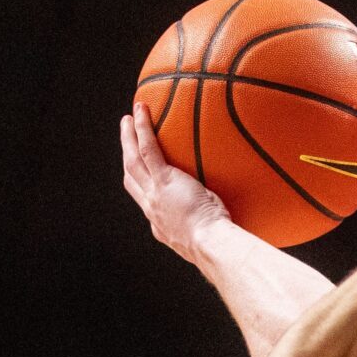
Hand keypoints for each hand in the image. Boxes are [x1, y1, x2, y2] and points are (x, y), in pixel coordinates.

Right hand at [121, 102, 230, 256]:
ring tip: (128, 119)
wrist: (211, 244)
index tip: (142, 174)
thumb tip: (229, 216)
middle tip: (126, 139)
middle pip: (132, 177)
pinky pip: (148, 149)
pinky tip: (141, 111)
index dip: (139, 184)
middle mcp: (152, 208)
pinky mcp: (163, 181)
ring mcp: (155, 193)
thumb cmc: (218, 244)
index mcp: (160, 223)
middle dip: (127, 156)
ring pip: (134, 160)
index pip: (145, 200)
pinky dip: (142, 129)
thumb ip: (211, 222)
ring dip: (128, 138)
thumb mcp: (209, 234)